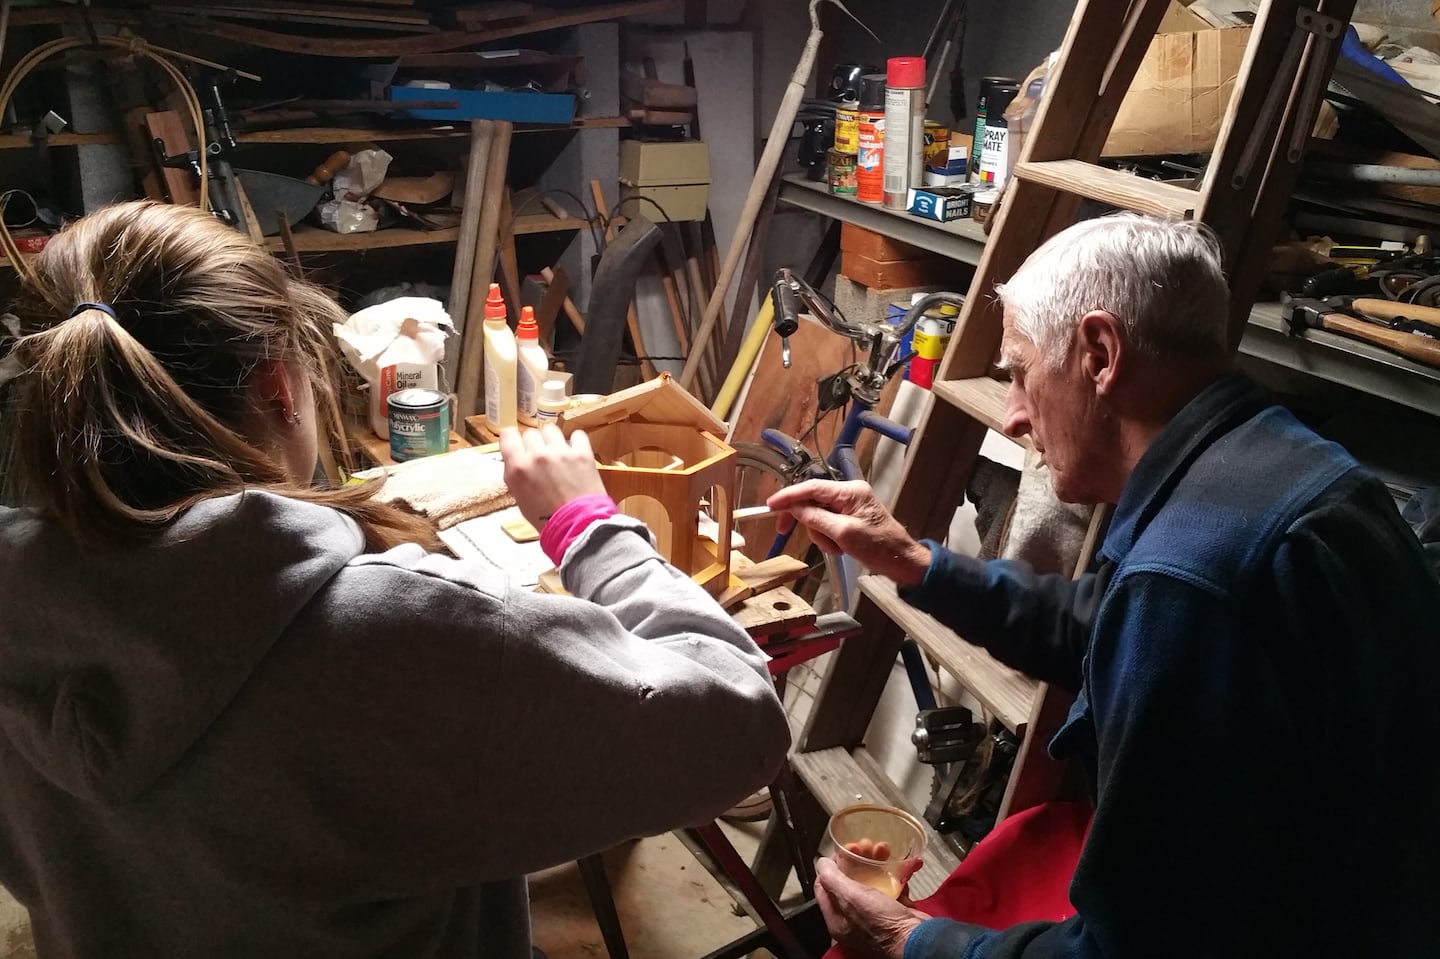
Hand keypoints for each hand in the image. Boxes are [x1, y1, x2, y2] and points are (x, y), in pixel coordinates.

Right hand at [499, 425, 607, 528]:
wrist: (577, 527)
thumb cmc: (546, 518)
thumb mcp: (519, 498)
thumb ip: (515, 474)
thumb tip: (516, 461)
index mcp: (518, 467)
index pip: (508, 435)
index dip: (512, 440)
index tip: (517, 444)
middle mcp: (537, 456)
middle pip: (530, 434)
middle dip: (534, 444)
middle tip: (541, 459)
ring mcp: (560, 453)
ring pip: (551, 430)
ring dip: (553, 440)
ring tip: (558, 454)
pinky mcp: (582, 454)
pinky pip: (577, 435)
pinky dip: (576, 442)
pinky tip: (575, 452)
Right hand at [766, 480, 931, 587]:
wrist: (903, 561)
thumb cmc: (879, 547)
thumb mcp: (844, 534)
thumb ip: (817, 518)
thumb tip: (795, 508)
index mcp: (850, 492)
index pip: (811, 488)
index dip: (788, 496)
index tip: (770, 505)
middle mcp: (849, 493)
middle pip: (812, 501)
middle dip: (805, 521)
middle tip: (784, 532)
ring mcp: (850, 506)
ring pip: (818, 516)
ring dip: (820, 535)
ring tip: (835, 548)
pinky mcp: (851, 518)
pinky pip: (828, 523)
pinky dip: (828, 538)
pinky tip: (839, 549)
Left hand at [813, 856, 929, 958]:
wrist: (917, 940)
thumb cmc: (884, 925)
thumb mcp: (851, 898)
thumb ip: (832, 879)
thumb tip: (821, 863)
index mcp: (838, 918)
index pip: (824, 887)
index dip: (831, 866)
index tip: (841, 852)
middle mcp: (854, 918)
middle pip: (850, 880)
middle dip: (858, 859)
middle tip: (866, 846)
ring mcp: (875, 915)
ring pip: (872, 881)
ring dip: (878, 862)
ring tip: (884, 849)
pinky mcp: (894, 911)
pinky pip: (893, 888)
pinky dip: (897, 875)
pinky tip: (904, 864)